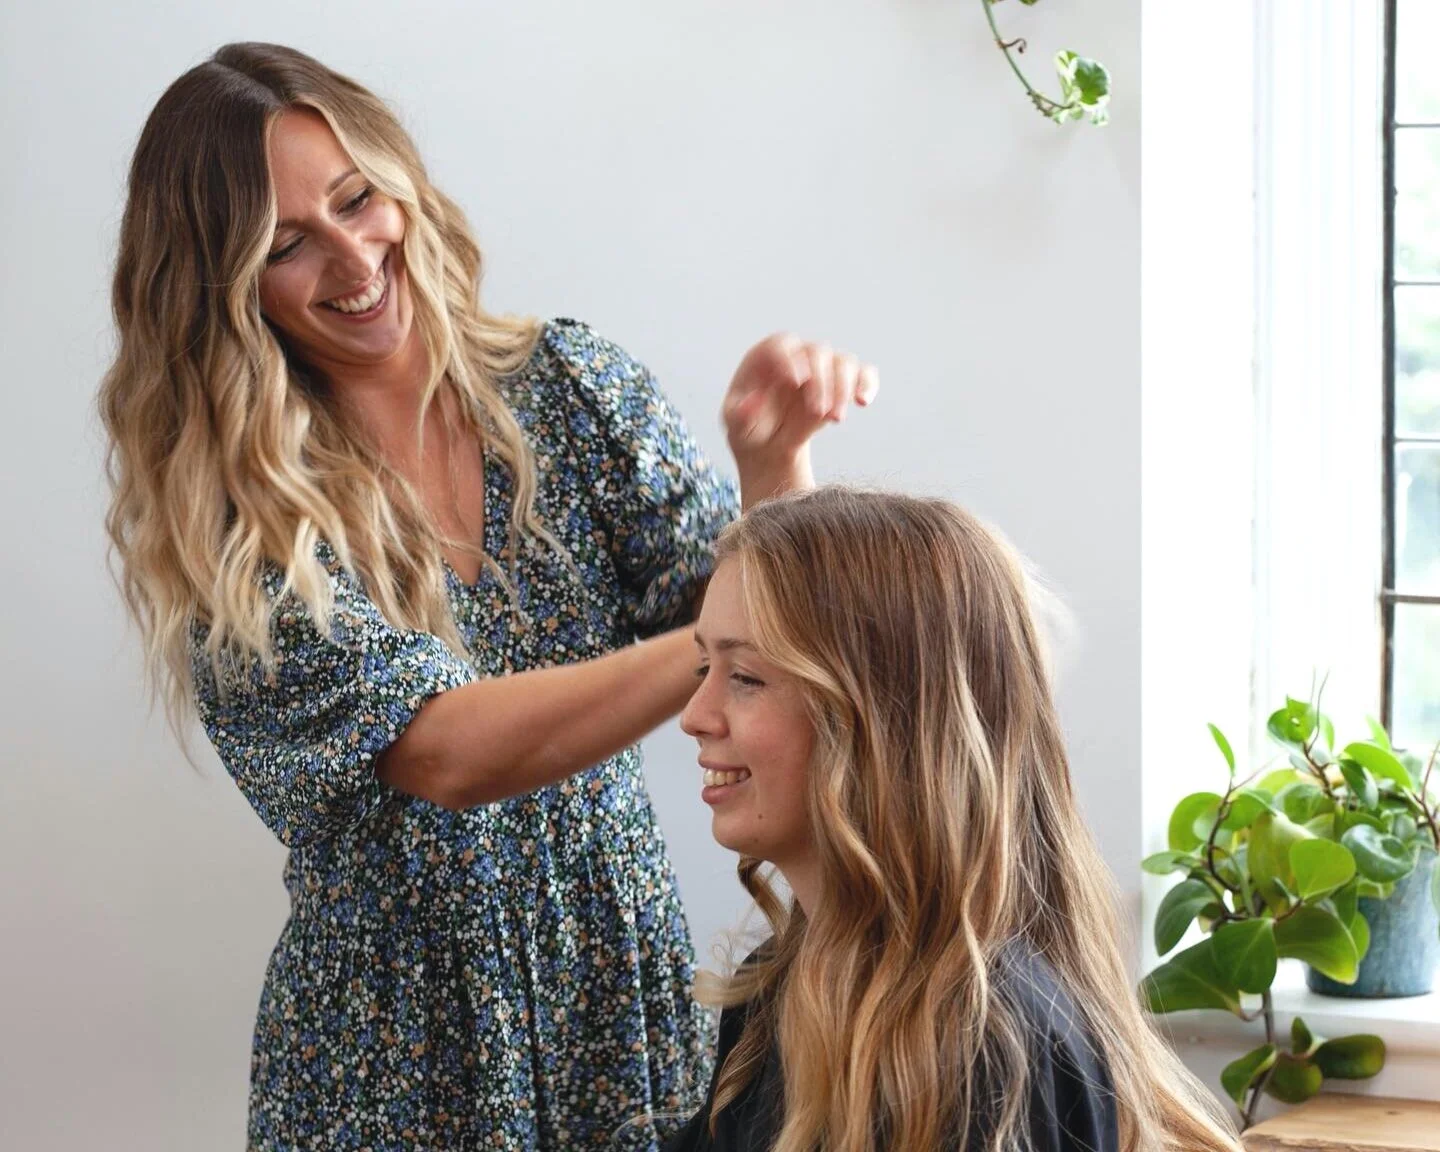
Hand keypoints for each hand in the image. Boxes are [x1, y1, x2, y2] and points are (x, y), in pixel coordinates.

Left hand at [722, 334, 878, 476]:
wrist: (769, 446)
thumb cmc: (748, 430)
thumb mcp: (736, 427)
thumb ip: (739, 415)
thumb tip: (753, 402)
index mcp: (766, 358)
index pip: (782, 345)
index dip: (791, 358)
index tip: (796, 381)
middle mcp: (798, 357)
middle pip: (818, 352)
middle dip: (822, 382)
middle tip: (819, 412)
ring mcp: (822, 369)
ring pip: (843, 361)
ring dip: (844, 388)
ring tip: (835, 419)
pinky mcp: (842, 384)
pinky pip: (863, 374)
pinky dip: (867, 384)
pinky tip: (862, 401)